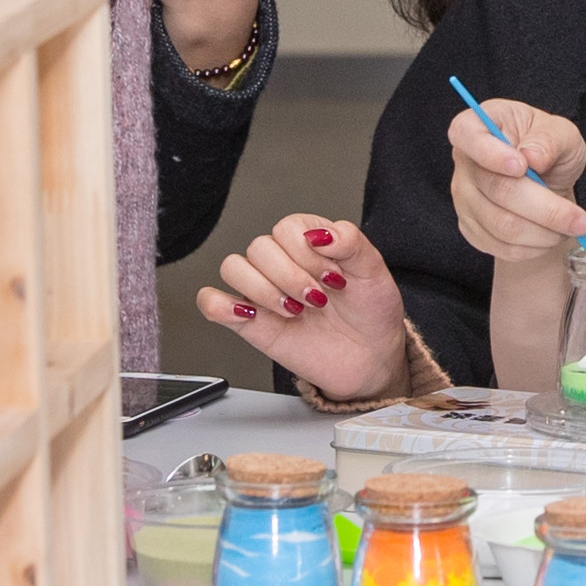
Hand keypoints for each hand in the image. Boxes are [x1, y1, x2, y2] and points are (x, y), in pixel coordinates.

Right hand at [197, 217, 408, 404]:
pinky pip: (211, 302)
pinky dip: (220, 305)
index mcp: (308, 240)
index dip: (307, 252)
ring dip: (263, 291)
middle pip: (259, 248)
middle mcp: (281, 261)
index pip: (287, 228)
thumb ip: (351, 243)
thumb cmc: (370, 312)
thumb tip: (321, 233)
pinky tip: (251, 315)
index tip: (334, 278)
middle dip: (291, 277)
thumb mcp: (374, 272)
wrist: (370, 358)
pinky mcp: (249, 322)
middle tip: (318, 300)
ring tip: (294, 312)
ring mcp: (262, 291)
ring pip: (233, 268)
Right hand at [445, 94, 585, 264]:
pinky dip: (534, 247)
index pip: (466, 134)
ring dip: (544, 232)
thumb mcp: (560, 132)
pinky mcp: (472, 229)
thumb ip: (549, 139)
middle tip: (580, 220)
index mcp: (478, 125)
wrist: (547, 180)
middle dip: (546, 209)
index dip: (491, 153)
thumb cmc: (548, 148)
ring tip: (570, 227)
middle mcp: (464, 162)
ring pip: (502, 225)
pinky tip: (551, 235)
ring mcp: (464, 198)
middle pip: (497, 190)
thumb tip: (533, 158)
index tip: (523, 166)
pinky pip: (501, 247)